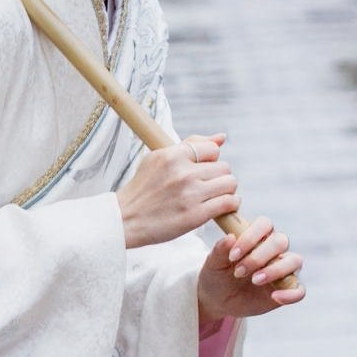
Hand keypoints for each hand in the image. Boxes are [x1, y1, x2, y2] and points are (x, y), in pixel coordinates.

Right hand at [117, 134, 239, 249]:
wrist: (126, 219)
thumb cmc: (143, 188)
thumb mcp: (159, 158)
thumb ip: (191, 144)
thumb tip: (222, 138)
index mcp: (172, 155)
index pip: (212, 149)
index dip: (210, 160)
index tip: (201, 171)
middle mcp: (183, 173)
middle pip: (224, 167)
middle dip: (218, 176)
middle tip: (206, 186)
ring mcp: (190, 194)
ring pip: (230, 183)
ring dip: (226, 190)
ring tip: (214, 196)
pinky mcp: (196, 215)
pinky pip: (228, 203)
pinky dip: (230, 205)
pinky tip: (220, 207)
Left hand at [197, 217, 304, 330]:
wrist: (218, 299)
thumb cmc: (217, 274)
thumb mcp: (214, 263)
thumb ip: (220, 249)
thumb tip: (230, 236)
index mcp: (257, 236)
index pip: (265, 224)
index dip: (251, 237)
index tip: (233, 255)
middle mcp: (273, 250)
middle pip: (281, 241)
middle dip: (259, 256)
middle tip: (238, 271)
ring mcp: (283, 269)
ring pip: (295, 261)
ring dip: (275, 270)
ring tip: (255, 280)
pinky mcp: (286, 289)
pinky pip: (299, 290)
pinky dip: (291, 294)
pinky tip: (274, 297)